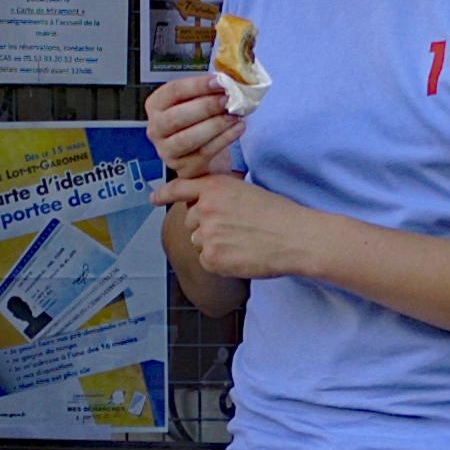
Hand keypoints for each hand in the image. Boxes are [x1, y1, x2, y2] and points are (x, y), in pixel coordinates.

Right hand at [145, 73, 239, 179]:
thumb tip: (228, 79)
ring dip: (215, 125)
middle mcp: (155, 129)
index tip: (220, 81)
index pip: (173, 91)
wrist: (203, 154)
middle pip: (177, 117)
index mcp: (156, 105)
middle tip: (228, 100)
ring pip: (189, 138)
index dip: (197, 85)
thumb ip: (207, 91)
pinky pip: (204, 153)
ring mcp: (167, 151)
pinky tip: (238, 128)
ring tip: (235, 115)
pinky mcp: (184, 168)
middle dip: (206, 107)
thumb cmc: (199, 121)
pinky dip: (224, 139)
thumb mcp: (197, 102)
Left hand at [151, 170, 320, 281]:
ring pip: (198, 242)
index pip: (180, 188)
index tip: (154, 198)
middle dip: (207, 227)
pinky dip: (221, 263)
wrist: (296, 237)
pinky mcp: (211, 258)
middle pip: (191, 222)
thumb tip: (202, 208)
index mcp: (214, 187)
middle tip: (236, 230)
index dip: (165, 194)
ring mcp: (206, 234)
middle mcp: (205, 208)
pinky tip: (241, 256)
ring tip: (243, 242)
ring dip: (214, 245)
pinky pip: (206, 262)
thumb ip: (219, 196)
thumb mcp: (246, 191)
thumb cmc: (279, 215)